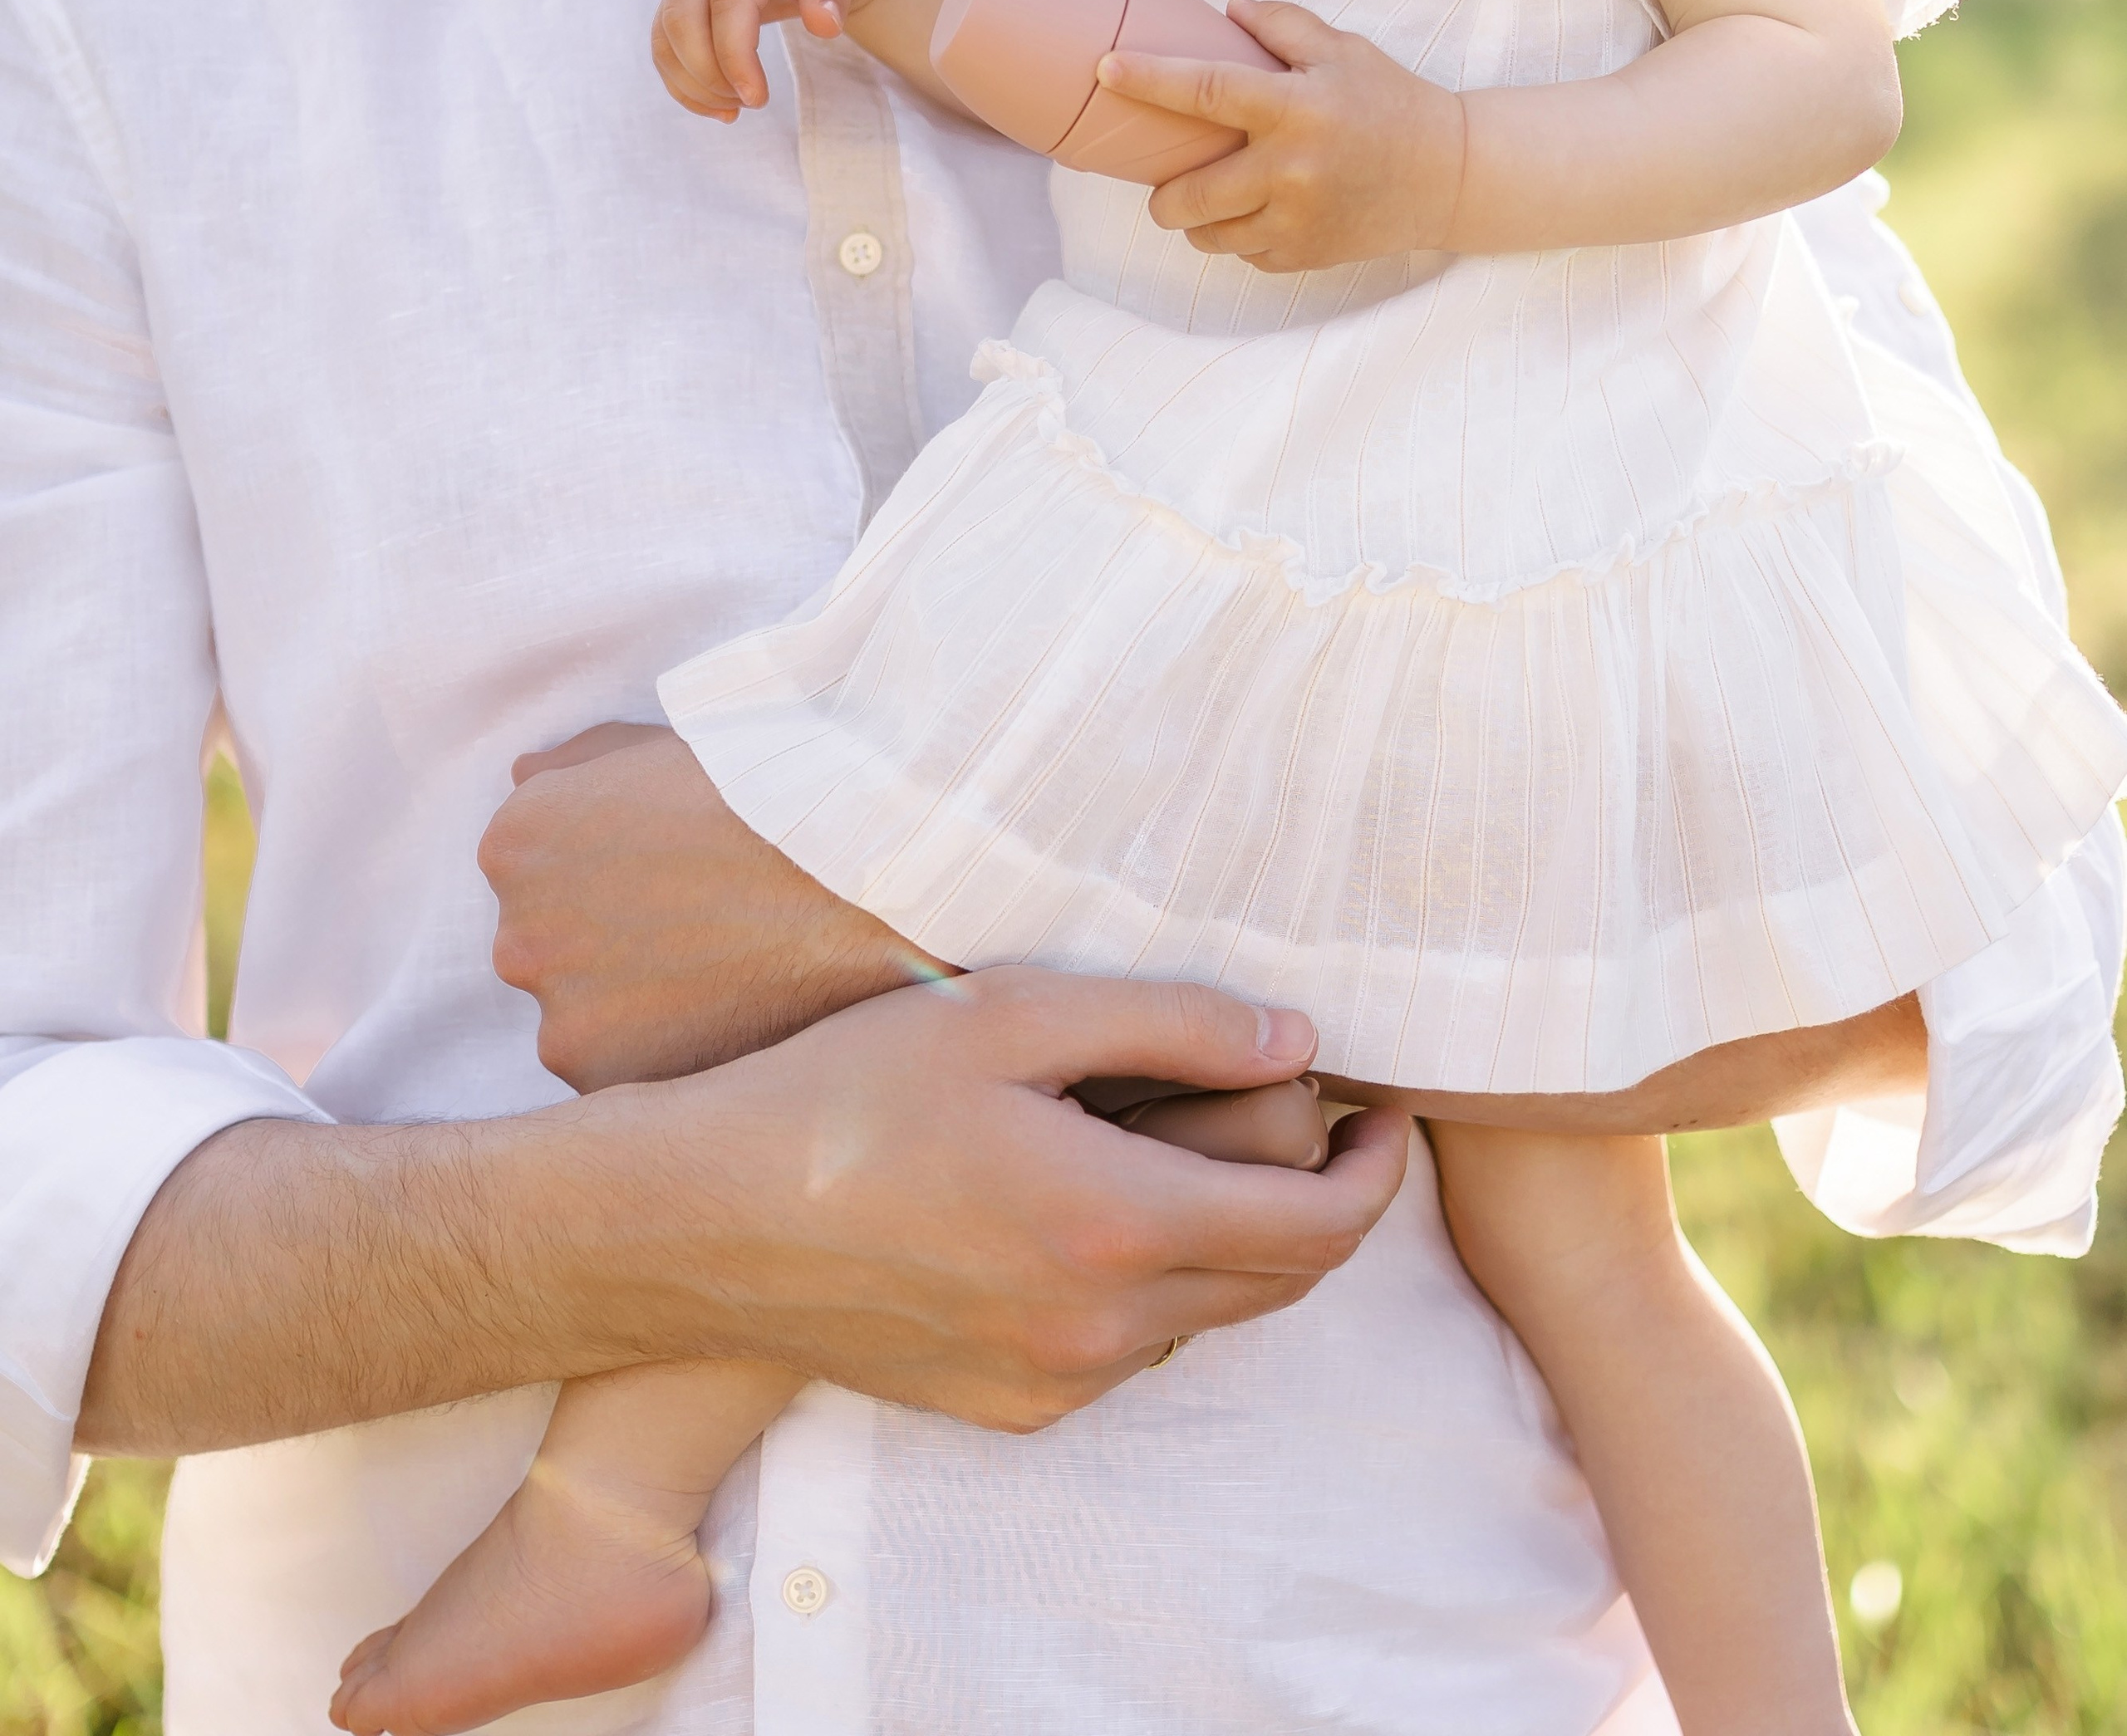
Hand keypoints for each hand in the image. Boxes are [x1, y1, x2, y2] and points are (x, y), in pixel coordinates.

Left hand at [484, 726, 926, 1086]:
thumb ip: (576, 767)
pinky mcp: (609, 1082)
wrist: (856, 864)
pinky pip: (624, 1078)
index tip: (674, 876)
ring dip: (637, 1010)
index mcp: (517, 842)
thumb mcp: (660, 746)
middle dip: (614, 945)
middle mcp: (518, 933)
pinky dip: (667, 1058)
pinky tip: (729, 1022)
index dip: (611, 874)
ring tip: (727, 977)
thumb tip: (521, 780)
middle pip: (554, 950)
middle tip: (706, 931)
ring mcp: (560, 1016)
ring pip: (586, 1021)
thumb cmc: (767, 790)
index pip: (536, 874)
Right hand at [595, 965, 1410, 1427]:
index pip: (1317, 1226)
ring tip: (1182, 1137)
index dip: (1376, 1169)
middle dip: (1318, 1197)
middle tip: (1307, 1109)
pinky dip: (1153, 1281)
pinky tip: (1093, 1202)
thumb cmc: (852, 1091)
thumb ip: (1172, 1021)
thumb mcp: (1014, 1014)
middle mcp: (1103, 1329)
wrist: (705, 1222)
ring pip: (1206, 1318)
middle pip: (1279, 1281)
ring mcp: (1055, 1382)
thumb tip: (1301, 1043)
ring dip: (1230, 1238)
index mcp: (1117, 1223)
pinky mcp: (1008, 1408)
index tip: (1385, 1111)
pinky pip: (1130, 1349)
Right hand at [652, 0, 887, 118]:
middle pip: (680, 17)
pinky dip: (682, 79)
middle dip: (708, 73)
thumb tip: (823, 25)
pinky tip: (718, 102)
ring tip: (735, 107)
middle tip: (751, 102)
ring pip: (664, 33)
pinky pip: (664, 40)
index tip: (757, 97)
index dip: (734, 54)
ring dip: (692, 81)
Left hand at [1099, 0, 1467, 271]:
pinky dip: (1240, 235)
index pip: (1205, 91)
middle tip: (1166, 180)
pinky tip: (1260, 212)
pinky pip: (1243, 253)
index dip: (1149, 80)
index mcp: (1295, 109)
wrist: (1448, 175)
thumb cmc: (1390, 102)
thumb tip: (1223, 11)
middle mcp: (1291, 170)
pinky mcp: (1305, 256)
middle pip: (1187, 196)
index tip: (1105, 69)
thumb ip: (1281, 25)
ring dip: (1197, 219)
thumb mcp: (1343, 50)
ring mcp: (1298, 220)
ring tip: (1215, 196)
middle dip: (1162, 194)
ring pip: (1208, 235)